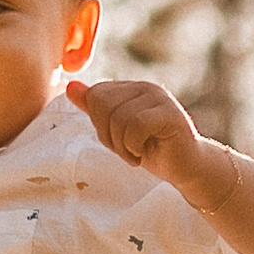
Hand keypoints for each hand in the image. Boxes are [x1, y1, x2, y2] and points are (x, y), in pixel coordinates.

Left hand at [67, 77, 233, 210]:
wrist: (184, 168)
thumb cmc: (151, 149)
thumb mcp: (116, 130)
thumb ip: (94, 108)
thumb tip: (70, 86)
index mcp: (131, 88)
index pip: (96, 95)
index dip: (100, 125)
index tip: (118, 140)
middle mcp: (146, 88)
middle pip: (103, 104)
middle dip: (108, 135)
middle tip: (127, 148)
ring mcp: (159, 99)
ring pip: (118, 118)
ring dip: (122, 146)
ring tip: (137, 152)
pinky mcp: (170, 114)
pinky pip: (135, 127)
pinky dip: (133, 147)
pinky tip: (144, 153)